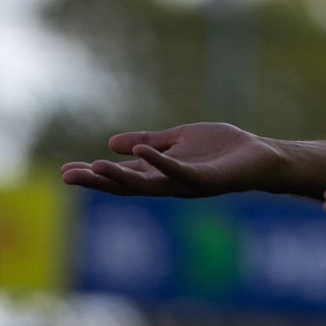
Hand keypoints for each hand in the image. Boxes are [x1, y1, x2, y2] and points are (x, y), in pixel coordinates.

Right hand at [60, 122, 282, 197]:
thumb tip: (112, 143)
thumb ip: (148, 142)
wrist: (259, 156)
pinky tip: (142, 154)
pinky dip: (161, 163)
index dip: (95, 175)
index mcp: (161, 173)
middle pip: (127, 186)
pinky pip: (179, 172)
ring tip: (94, 167)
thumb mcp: (177, 140)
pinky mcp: (205, 179)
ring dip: (120, 178)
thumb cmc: (221, 149)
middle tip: (68, 175)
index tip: (66, 171)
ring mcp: (186, 183)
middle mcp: (169, 183)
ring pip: (147, 185)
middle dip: (97, 181)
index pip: (121, 177)